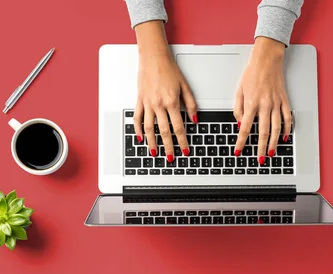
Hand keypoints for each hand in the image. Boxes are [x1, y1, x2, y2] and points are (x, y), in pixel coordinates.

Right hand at [133, 21, 196, 161]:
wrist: (153, 57)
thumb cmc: (169, 69)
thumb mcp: (185, 86)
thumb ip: (191, 104)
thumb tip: (195, 119)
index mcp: (172, 102)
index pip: (179, 127)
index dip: (182, 141)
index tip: (185, 150)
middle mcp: (159, 105)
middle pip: (164, 131)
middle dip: (168, 147)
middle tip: (171, 158)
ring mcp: (147, 103)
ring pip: (149, 128)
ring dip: (152, 142)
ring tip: (154, 153)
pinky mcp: (139, 100)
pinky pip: (137, 118)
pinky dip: (138, 129)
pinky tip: (141, 138)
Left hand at [233, 37, 291, 164]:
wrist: (267, 59)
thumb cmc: (252, 73)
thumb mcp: (239, 90)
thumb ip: (238, 109)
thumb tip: (241, 124)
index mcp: (252, 102)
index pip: (245, 128)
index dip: (241, 141)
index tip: (238, 150)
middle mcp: (265, 104)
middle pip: (263, 132)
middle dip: (260, 148)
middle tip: (260, 159)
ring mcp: (276, 103)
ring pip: (276, 128)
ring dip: (274, 143)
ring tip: (271, 153)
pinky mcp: (284, 100)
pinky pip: (287, 118)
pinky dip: (286, 129)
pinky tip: (284, 138)